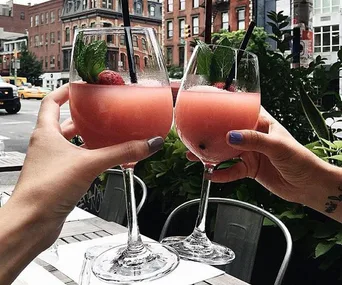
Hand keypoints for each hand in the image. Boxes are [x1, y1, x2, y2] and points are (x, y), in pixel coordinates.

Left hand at [7, 84, 162, 243]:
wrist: (32, 223)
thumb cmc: (44, 191)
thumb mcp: (88, 164)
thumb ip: (121, 153)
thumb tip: (147, 144)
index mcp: (46, 133)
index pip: (52, 101)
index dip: (66, 91)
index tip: (81, 87)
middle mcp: (47, 145)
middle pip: (65, 122)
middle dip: (83, 117)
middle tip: (101, 112)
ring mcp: (53, 162)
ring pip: (73, 143)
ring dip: (90, 138)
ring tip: (109, 135)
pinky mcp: (61, 177)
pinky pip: (79, 161)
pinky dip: (93, 158)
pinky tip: (107, 161)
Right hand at [188, 108, 338, 206]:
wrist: (307, 186)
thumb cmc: (300, 159)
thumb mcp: (277, 146)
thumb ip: (254, 140)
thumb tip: (230, 136)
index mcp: (262, 123)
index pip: (242, 110)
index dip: (226, 105)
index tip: (208, 103)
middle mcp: (253, 137)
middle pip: (227, 132)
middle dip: (211, 134)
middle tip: (194, 134)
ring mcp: (250, 153)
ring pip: (226, 152)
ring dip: (210, 155)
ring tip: (194, 156)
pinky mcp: (250, 169)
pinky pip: (232, 171)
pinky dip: (221, 174)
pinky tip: (211, 176)